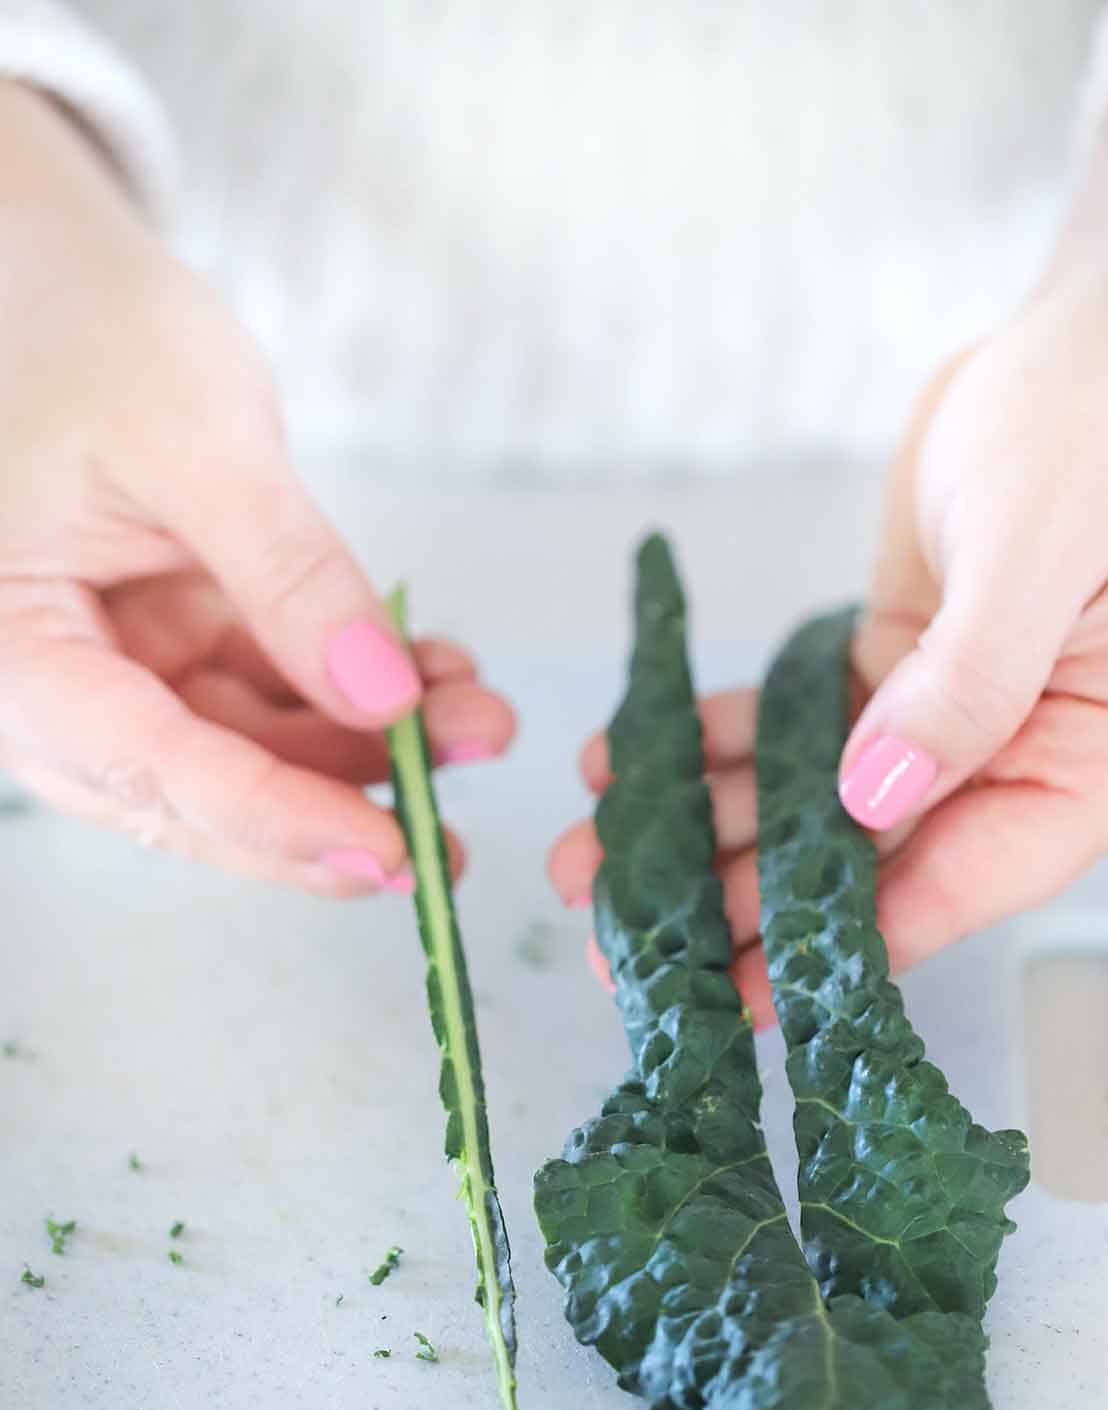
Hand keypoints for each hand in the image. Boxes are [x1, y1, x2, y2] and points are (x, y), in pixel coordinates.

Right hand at [0, 83, 513, 891]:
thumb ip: (292, 577)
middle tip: (446, 837)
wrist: (65, 276)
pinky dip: (357, 694)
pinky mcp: (177, 647)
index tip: (384, 851)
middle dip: (330, 809)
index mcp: (11, 644)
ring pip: (250, 754)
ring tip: (477, 721)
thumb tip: (388, 700)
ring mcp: (121, 669)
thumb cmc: (94, 333)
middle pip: (198, 796)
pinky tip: (439, 675)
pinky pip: (275, 697)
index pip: (149, 767)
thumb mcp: (198, 443)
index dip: (273, 817)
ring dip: (367, 752)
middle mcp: (55, 681)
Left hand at [551, 54, 1107, 1010]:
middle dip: (747, 898)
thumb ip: (967, 679)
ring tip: (599, 855)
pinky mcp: (910, 672)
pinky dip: (729, 740)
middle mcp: (1035, 759)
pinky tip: (639, 757)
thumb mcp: (1047, 542)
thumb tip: (874, 799)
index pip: (967, 881)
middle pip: (880, 862)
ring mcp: (965, 722)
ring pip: (827, 804)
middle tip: (627, 936)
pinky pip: (809, 726)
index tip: (745, 991)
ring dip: (714, 825)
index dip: (849, 942)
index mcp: (1104, 761)